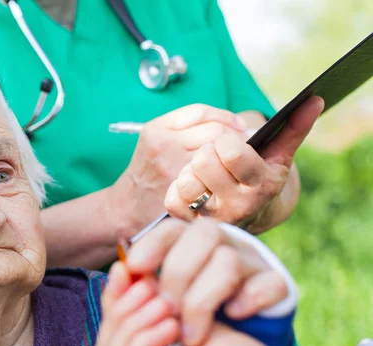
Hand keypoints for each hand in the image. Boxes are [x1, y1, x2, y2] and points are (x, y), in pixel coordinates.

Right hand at [94, 285, 326, 345]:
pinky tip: (170, 323)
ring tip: (161, 300)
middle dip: (119, 308)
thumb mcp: (197, 326)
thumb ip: (163, 307)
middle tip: (142, 279)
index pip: (113, 340)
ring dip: (131, 322)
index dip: (114, 301)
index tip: (123, 265)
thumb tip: (132, 271)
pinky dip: (142, 341)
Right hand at [107, 104, 246, 237]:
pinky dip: (228, 172)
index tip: (238, 126)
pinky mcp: (184, 189)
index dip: (225, 116)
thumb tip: (235, 125)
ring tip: (238, 160)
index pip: (201, 112)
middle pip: (215, 130)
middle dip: (234, 136)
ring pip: (219, 152)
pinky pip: (216, 174)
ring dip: (234, 155)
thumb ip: (185, 129)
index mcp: (157, 129)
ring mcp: (175, 168)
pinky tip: (231, 175)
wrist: (128, 206)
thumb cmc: (148, 172)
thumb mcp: (155, 141)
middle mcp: (164, 145)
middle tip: (244, 145)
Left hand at [123, 218, 287, 345]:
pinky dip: (249, 300)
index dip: (152, 243)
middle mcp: (222, 242)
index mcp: (190, 240)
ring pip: (229, 259)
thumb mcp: (163, 294)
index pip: (172, 227)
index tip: (134, 267)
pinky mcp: (276, 284)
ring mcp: (251, 261)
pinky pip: (270, 283)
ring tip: (189, 336)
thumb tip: (118, 275)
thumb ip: (141, 285)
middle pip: (202, 234)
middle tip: (164, 311)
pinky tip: (233, 317)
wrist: (240, 329)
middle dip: (177, 275)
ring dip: (203, 299)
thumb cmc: (190, 305)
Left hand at [164, 97, 323, 232]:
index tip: (230, 146)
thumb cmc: (260, 176)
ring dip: (191, 171)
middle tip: (216, 160)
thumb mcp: (279, 155)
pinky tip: (194, 191)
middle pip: (203, 161)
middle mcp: (238, 206)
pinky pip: (172, 198)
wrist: (249, 216)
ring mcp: (213, 219)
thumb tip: (314, 99)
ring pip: (186, 180)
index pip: (229, 150)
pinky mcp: (190, 224)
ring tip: (205, 176)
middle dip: (207, 154)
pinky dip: (178, 190)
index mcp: (261, 185)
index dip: (225, 142)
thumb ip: (293, 128)